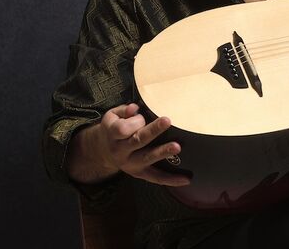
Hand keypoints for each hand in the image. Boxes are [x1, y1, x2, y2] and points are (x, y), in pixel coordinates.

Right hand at [66, 103, 189, 186]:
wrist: (103, 150)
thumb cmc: (113, 128)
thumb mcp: (113, 116)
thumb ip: (124, 111)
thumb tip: (135, 108)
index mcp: (113, 135)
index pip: (123, 129)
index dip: (134, 121)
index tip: (141, 113)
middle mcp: (121, 151)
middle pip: (138, 141)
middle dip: (153, 131)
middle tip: (167, 121)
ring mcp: (130, 164)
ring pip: (147, 159)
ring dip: (163, 152)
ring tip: (177, 147)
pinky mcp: (139, 173)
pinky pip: (155, 178)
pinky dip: (170, 179)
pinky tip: (185, 179)